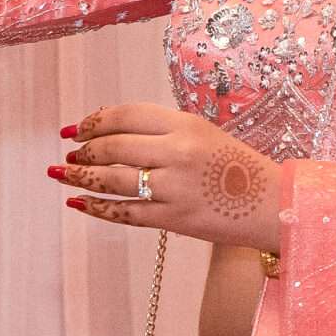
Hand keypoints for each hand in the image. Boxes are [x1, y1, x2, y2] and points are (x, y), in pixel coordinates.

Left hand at [46, 103, 282, 251]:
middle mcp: (177, 153)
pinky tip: (78, 202)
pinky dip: (97, 207)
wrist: (272, 204)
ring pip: (113, 180)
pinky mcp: (173, 219)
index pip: (125, 115)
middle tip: (69, 153)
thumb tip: (110, 132)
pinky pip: (124, 213)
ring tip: (63, 173)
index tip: (75, 128)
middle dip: (83, 150)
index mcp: (186, 125)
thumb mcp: (203, 134)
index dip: (93, 121)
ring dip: (81, 176)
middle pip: (114, 146)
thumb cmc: (236, 167)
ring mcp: (174, 188)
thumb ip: (162, 131)